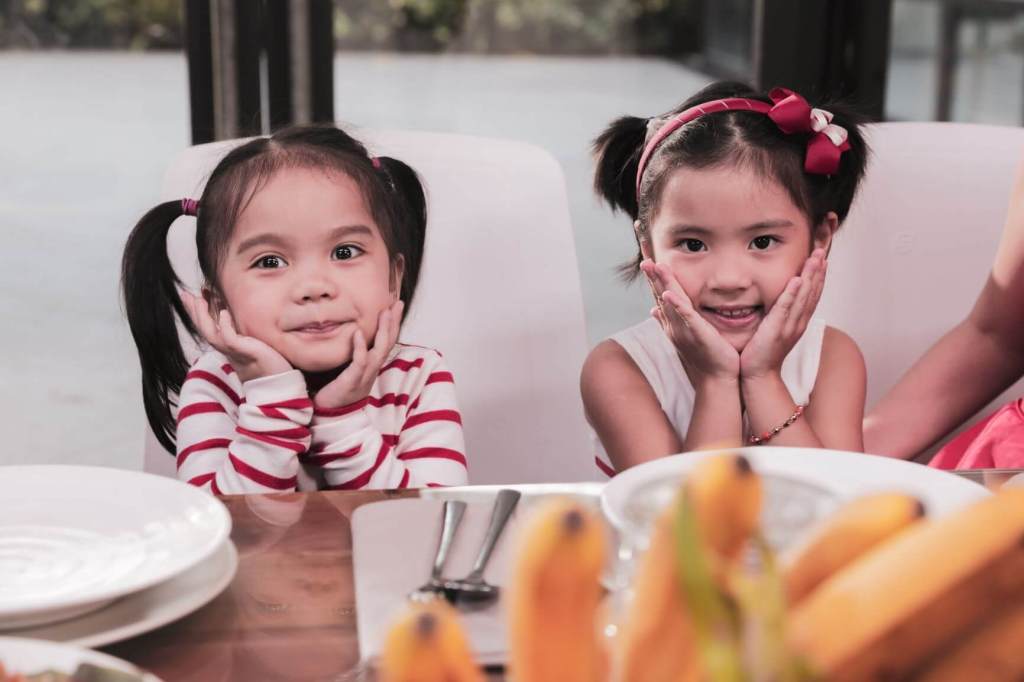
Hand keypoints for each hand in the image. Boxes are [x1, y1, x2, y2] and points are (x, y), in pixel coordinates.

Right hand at [181, 290, 292, 382]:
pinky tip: (224, 313)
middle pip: (205, 330)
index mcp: (227, 346)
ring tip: (200, 300)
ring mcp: (234, 351)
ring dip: (204, 317)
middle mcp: (227, 349)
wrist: (278, 382)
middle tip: (186, 295)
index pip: (208, 327)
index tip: (188, 296)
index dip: (197, 313)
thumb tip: (236, 312)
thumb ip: (243, 330)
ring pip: (211, 334)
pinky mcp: (245, 352)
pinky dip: (225, 326)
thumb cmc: (269, 361)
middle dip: (194, 313)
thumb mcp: (252, 341)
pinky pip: (230, 339)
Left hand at [314, 300, 403, 409]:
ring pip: (379, 350)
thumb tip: (348, 336)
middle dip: (394, 322)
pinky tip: (359, 332)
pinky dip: (360, 347)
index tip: (395, 306)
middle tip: (398, 303)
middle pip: (388, 342)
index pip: (386, 341)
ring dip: (383, 330)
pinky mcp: (352, 381)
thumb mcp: (347, 370)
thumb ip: (351, 355)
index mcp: (371, 366)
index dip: (393, 324)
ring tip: (384, 312)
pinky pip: (359, 361)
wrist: (330, 416)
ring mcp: (364, 375)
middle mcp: (372, 369)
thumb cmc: (336, 393)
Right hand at [641, 259, 739, 383]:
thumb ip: (670, 320)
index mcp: (672, 321)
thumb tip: (652, 310)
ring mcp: (683, 328)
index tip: (646, 256)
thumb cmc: (706, 356)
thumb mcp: (687, 333)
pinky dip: (676, 305)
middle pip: (659, 292)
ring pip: (669, 301)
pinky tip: (668, 293)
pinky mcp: (696, 333)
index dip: (652, 275)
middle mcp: (673, 323)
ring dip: (660, 282)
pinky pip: (685, 316)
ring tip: (653, 265)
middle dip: (651, 273)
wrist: (716, 377)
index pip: (659, 292)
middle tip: (643, 253)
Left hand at [740, 249, 826, 378]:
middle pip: (813, 292)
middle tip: (823, 250)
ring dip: (811, 276)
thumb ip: (779, 315)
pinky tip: (797, 280)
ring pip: (804, 297)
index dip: (818, 276)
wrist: (758, 376)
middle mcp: (798, 323)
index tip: (822, 258)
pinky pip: (785, 309)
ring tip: (815, 258)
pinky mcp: (776, 331)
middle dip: (818, 270)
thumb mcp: (775, 330)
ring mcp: (789, 327)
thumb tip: (779, 301)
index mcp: (798, 322)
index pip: (812, 295)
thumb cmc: (763, 354)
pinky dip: (792, 294)